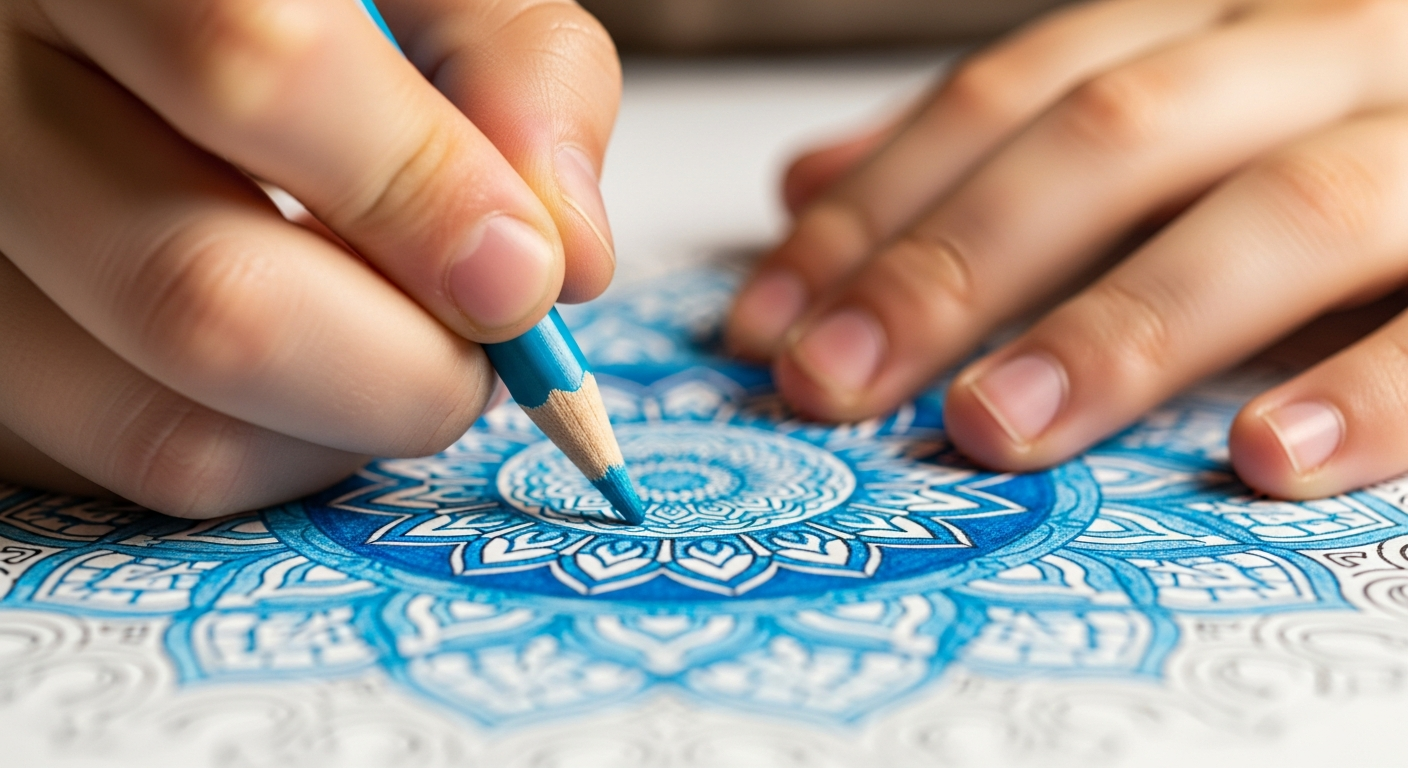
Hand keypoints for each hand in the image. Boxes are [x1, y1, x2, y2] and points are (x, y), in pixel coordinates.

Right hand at [0, 0, 619, 515]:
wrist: (162, 53)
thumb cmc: (320, 20)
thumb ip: (516, 78)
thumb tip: (559, 260)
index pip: (250, 66)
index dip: (415, 191)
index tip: (522, 271)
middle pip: (203, 295)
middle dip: (408, 365)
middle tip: (484, 341)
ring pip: (170, 427)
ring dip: (349, 428)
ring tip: (397, 348)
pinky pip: (145, 479)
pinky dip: (277, 452)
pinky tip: (308, 368)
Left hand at [726, 0, 1407, 498]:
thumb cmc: (1340, 148)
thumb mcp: (1167, 129)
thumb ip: (998, 155)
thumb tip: (806, 186)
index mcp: (1219, 32)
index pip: (1013, 96)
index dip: (878, 207)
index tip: (769, 317)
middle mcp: (1318, 57)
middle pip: (1113, 136)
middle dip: (953, 263)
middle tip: (833, 378)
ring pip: (1277, 211)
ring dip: (1120, 327)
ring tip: (993, 426)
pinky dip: (1368, 391)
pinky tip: (1260, 456)